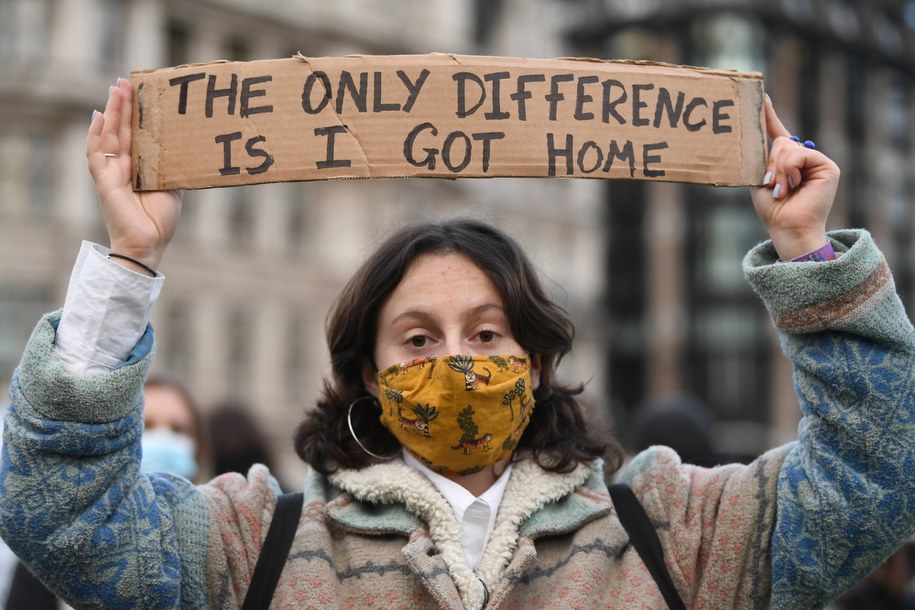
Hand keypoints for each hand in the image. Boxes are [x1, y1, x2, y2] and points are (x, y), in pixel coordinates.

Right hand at [86, 78, 181, 271]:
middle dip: (123, 106)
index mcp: (140, 168)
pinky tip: (99, 116)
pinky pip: (96, 153)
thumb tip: (183, 147)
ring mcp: (112, 172)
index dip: (138, 116)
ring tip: (115, 90)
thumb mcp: (172, 187)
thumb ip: (171, 167)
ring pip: (109, 135)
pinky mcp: (104, 180)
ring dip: (112, 112)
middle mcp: (124, 167)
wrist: (149, 243)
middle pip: (122, 130)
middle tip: (127, 82)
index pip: (137, 136)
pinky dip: (96, 135)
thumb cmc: (161, 219)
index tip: (143, 94)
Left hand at [751, 96, 839, 260]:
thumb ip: (763, 158)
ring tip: (782, 190)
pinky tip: (794, 186)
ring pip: (789, 147)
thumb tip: (764, 135)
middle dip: (771, 163)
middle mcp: (805, 159)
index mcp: (788, 162)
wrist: (787, 228)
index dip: (770, 118)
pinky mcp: (829, 167)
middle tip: (772, 185)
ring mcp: (818, 162)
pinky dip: (790, 170)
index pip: (779, 134)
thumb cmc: (773, 209)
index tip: (761, 98)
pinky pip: (800, 154)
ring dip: (779, 170)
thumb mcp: (760, 179)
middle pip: (781, 141)